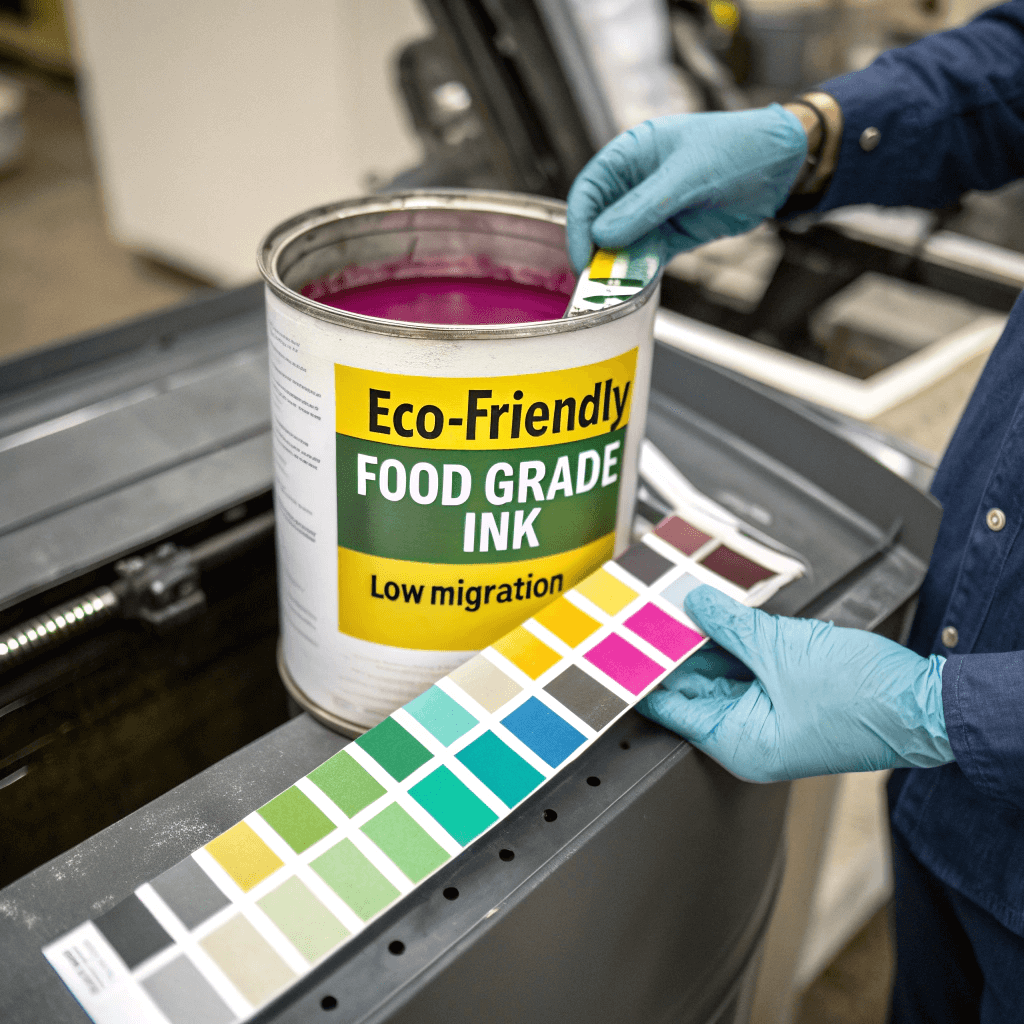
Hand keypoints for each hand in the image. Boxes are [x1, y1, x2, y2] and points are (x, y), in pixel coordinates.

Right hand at [566, 105, 807, 271]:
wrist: (779, 165)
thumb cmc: (737, 148)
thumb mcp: (689, 174)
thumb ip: (645, 205)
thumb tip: (603, 235)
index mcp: (631, 156)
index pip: (589, 191)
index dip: (579, 225)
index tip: (581, 255)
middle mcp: (635, 185)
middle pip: (599, 223)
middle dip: (594, 252)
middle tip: (594, 281)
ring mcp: (652, 213)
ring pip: (620, 246)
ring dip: (615, 268)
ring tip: (613, 290)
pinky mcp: (670, 236)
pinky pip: (645, 259)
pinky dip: (638, 274)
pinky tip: (635, 287)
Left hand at [637, 586, 953, 781]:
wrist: (926, 703)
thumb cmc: (865, 699)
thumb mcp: (782, 650)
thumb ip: (730, 626)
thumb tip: (695, 605)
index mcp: (739, 742)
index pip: (672, 707)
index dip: (644, 673)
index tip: (621, 647)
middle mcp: (750, 737)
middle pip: (694, 688)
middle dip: (674, 649)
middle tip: (648, 611)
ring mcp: (771, 719)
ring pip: (722, 674)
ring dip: (705, 641)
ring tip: (678, 605)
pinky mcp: (791, 698)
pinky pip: (750, 669)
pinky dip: (735, 644)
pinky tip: (719, 615)